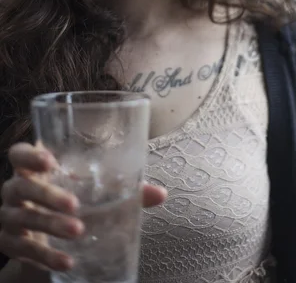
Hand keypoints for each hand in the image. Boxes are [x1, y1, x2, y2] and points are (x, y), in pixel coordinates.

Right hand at [0, 143, 165, 272]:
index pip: (18, 154)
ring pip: (22, 219)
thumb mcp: (90, 190)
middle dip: (47, 195)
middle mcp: (16, 190)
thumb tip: (160, 194)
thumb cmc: (69, 199)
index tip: (50, 161)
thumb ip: (122, 189)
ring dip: (50, 225)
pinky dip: (46, 256)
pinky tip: (67, 261)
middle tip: (75, 205)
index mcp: (33, 169)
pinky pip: (24, 250)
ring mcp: (9, 218)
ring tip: (78, 231)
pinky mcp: (10, 244)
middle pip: (21, 187)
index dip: (29, 156)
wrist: (43, 239)